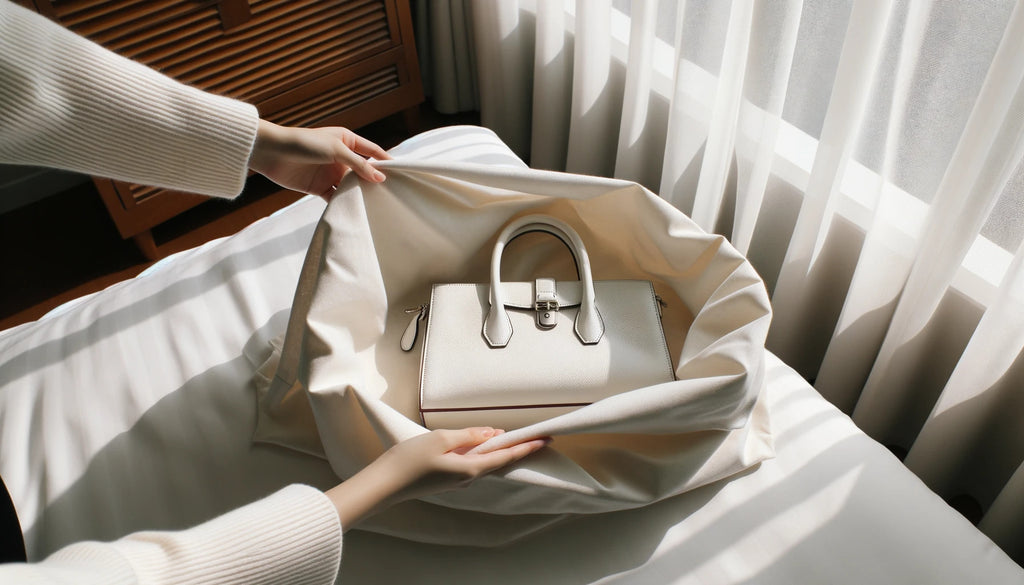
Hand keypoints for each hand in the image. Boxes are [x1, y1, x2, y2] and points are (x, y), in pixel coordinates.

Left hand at [248, 120, 390, 198]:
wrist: (271, 153)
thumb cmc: (303, 143)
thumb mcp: (336, 150)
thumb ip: (359, 165)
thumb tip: (380, 178)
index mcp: (346, 141)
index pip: (372, 151)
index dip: (386, 161)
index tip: (402, 173)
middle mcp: (340, 157)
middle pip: (363, 171)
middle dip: (375, 181)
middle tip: (393, 194)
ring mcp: (330, 173)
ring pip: (351, 186)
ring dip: (360, 194)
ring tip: (376, 205)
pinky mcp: (319, 187)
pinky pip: (336, 196)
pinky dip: (344, 203)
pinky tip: (354, 210)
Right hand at [325, 427, 548, 529]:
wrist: (386, 483)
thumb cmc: (410, 460)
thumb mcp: (441, 439)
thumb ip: (469, 435)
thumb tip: (492, 433)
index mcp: (470, 469)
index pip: (506, 456)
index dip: (527, 447)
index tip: (545, 440)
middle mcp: (468, 478)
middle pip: (500, 461)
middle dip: (519, 448)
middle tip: (538, 438)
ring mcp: (458, 480)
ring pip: (486, 462)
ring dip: (502, 450)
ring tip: (517, 438)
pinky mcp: (448, 478)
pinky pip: (473, 463)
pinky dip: (484, 453)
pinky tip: (485, 444)